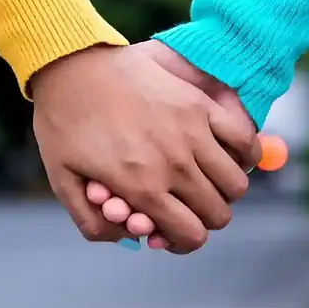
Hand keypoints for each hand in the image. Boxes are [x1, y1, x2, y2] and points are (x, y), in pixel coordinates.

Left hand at [30, 42, 259, 253]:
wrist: (71, 66)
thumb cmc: (63, 123)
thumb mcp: (63, 181)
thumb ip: (91, 222)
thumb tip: (127, 238)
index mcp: (142, 188)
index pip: (192, 235)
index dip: (184, 241)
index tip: (172, 230)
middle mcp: (173, 164)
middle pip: (218, 214)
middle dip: (203, 218)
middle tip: (185, 206)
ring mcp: (191, 132)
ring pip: (236, 183)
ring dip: (224, 190)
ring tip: (206, 181)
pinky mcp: (199, 104)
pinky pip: (243, 138)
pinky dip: (245, 154)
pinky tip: (229, 155)